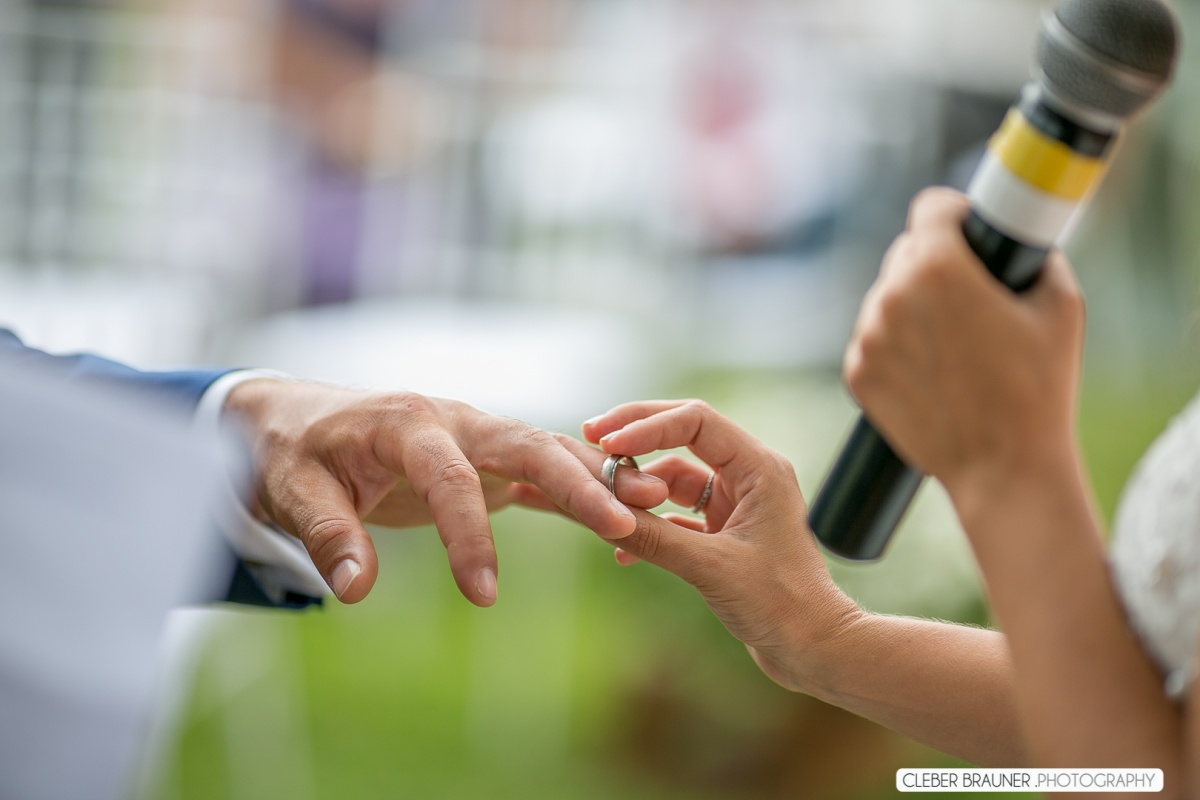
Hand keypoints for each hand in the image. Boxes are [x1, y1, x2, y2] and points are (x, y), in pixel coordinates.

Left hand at [224, 380, 668, 604]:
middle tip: (625, 520)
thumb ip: (329, 536)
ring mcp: (478, 435)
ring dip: (599, 479)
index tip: (484, 596)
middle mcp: (455, 419)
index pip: (450, 476)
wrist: (303, 423)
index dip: (469, 535)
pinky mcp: (488, 457)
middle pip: (529, 442)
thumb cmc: (297, 456)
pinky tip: (623, 513)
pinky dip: (583, 489)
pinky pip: (543, 469)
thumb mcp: (295, 492)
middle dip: (579, 482)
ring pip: (549, 450)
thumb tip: (355, 589)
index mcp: (407, 423)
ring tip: (653, 508)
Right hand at [578, 400, 861, 693]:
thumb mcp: (709, 567)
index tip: (606, 441)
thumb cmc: (780, 605)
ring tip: (604, 503)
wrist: (813, 649)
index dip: (647, 425)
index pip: (696, 421)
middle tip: (590, 436)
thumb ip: (653, 538)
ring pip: (675, 478)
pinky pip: (677, 514)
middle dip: (637, 437)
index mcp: (759, 468)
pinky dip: (651, 524)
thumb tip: (599, 514)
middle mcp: (750, 476)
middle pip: (683, 436)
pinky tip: (623, 550)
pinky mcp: (726, 532)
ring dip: (640, 489)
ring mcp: (737, 503)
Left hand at [843, 188, 1085, 499]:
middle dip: (936, 263)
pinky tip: (933, 370)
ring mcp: (867, 337)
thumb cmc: (1040, 388)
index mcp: (938, 269)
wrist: (1002, 467)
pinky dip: (896, 345)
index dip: (956, 213)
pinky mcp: (856, 372)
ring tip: (956, 343)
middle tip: (971, 295)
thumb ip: (1035, 255)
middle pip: (907, 252)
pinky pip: (874, 338)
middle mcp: (891, 296)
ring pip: (887, 297)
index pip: (931, 207)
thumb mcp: (1061, 304)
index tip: (969, 230)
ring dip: (913, 306)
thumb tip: (1017, 238)